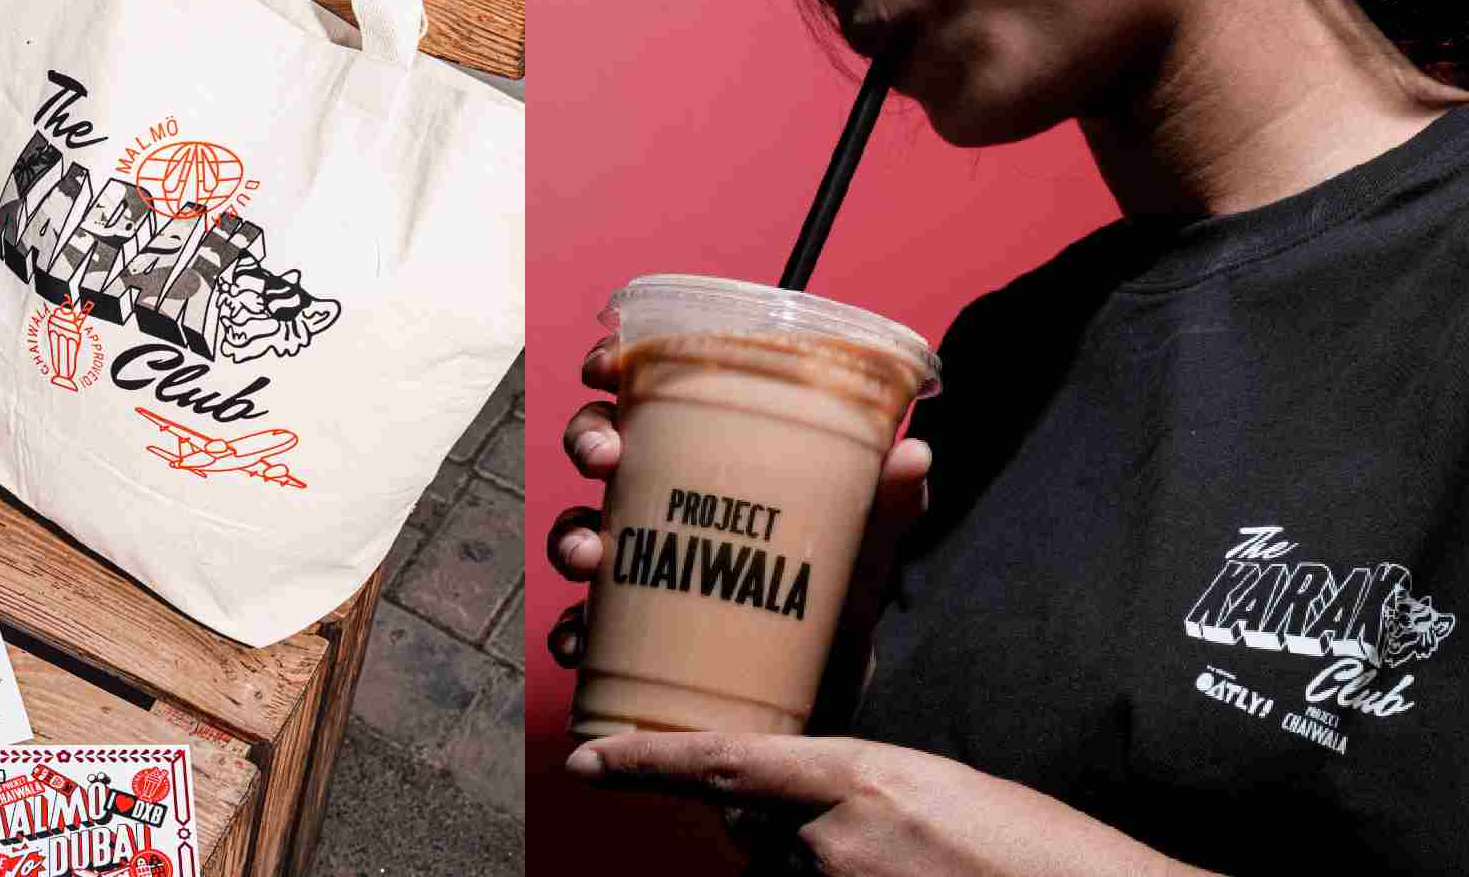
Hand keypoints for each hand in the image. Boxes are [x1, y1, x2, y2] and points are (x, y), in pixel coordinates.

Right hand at [544, 335, 934, 672]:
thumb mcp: (863, 557)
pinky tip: (579, 639)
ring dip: (567, 536)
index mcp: (708, 464)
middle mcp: (663, 509)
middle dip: (586, 439)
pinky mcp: (627, 639)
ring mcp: (639, 570)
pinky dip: (569, 630)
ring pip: (577, 531)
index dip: (615, 367)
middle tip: (603, 457)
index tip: (606, 367)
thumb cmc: (832, 612)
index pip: (650, 394)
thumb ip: (886, 509)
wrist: (818, 709)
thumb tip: (916, 453)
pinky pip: (579, 626)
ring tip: (591, 557)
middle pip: (600, 449)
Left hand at [565, 732, 1209, 876]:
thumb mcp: (941, 791)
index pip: (724, 762)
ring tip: (904, 866)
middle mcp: (835, 841)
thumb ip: (855, 789)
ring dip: (810, 868)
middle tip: (855, 835)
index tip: (586, 759)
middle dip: (770, 825)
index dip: (645, 761)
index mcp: (861, 776)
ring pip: (781, 874)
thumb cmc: (1037, 852)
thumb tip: (803, 804)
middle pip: (750, 829)